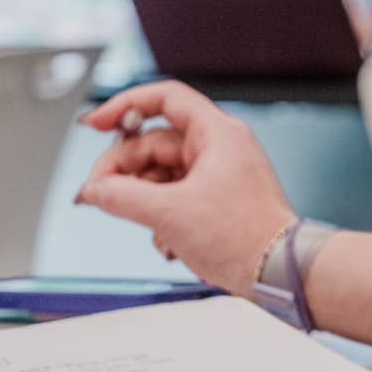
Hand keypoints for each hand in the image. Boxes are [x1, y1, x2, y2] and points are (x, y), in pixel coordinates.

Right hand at [75, 81, 295, 294]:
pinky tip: (167, 241)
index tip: (96, 123)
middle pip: (153, 143)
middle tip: (99, 194)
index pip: (165, 98)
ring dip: (143, 201)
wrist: (277, 273)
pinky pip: (174, 197)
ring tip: (145, 225)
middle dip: (123, 170)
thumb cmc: (244, 238)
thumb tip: (93, 190)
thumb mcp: (168, 214)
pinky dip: (161, 217)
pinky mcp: (216, 200)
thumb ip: (121, 196)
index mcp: (216, 133)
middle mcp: (219, 148)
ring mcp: (218, 174)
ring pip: (160, 175)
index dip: (125, 105)